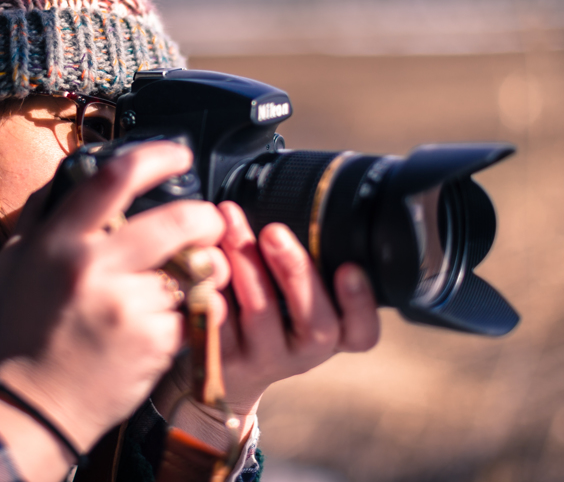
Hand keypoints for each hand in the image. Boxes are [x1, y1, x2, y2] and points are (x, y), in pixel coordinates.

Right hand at [0, 142, 226, 465]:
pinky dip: (189, 311)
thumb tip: (76, 170)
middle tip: (208, 223)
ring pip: (195, 269)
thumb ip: (43, 211)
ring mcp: (127, 305)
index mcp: (61, 240)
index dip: (157, 157)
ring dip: (204, 269)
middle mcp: (93, 267)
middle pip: (179, 220)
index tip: (180, 156)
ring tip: (192, 277)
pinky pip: (192, 309)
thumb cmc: (28, 328)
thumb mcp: (16, 260)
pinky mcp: (154, 340)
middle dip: (206, 218)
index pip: (116, 178)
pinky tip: (165, 321)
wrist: (36, 404)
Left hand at [155, 201, 379, 439]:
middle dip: (296, 271)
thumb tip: (299, 197)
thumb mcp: (297, 295)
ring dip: (246, 264)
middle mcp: (301, 353)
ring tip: (230, 225)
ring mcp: (261, 360)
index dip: (360, 304)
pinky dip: (209, 286)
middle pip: (315, 324)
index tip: (349, 268)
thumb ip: (309, 261)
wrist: (224, 365)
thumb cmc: (268, 312)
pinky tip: (201, 258)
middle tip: (275, 232)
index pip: (361, 333)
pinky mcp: (219, 361)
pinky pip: (215, 324)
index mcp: (330, 334)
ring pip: (261, 316)